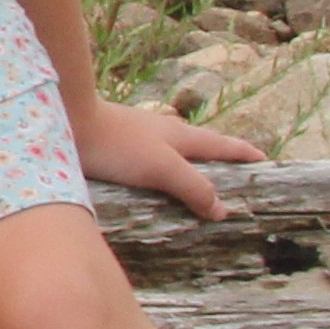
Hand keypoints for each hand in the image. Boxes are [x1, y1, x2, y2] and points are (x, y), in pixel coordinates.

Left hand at [74, 94, 257, 217]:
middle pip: (199, 143)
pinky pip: (148, 156)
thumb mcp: (162, 167)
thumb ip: (193, 187)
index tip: (265, 160)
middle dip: (219, 156)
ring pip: (172, 148)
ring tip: (197, 176)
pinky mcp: (114, 143)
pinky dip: (161, 166)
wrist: (64, 120)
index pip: (221, 144)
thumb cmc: (115, 143)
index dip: (243, 153)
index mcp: (180, 135)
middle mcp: (162, 130)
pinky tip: (151, 176)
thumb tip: (224, 209)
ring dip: (189, 161)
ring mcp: (137, 134)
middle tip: (235, 169)